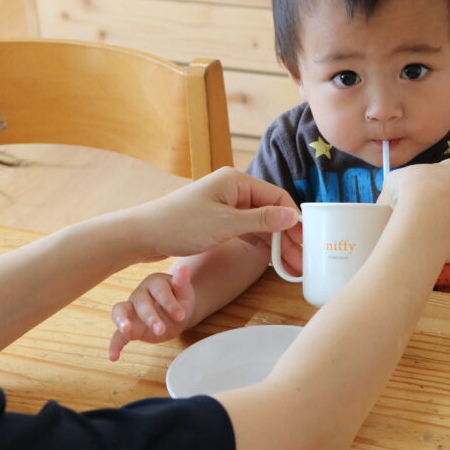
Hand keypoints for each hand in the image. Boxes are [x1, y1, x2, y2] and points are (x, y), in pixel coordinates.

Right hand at [108, 265, 195, 360]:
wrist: (177, 313)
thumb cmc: (180, 299)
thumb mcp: (185, 292)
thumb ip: (182, 282)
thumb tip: (183, 267)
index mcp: (155, 282)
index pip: (159, 290)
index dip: (169, 302)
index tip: (181, 315)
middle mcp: (140, 294)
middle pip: (140, 302)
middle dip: (150, 316)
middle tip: (161, 329)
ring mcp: (131, 309)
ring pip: (120, 310)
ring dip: (122, 320)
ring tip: (125, 329)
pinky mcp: (129, 326)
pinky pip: (117, 334)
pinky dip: (114, 345)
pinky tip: (113, 356)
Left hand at [128, 167, 300, 262]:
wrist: (144, 234)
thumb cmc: (181, 225)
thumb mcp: (225, 224)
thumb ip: (260, 220)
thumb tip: (292, 216)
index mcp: (236, 181)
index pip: (278, 198)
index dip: (294, 222)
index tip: (305, 245)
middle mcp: (233, 189)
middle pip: (271, 211)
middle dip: (287, 237)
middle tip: (301, 262)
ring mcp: (225, 204)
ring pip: (260, 223)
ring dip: (276, 244)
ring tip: (290, 267)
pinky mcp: (217, 220)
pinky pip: (247, 230)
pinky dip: (259, 244)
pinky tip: (271, 261)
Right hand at [377, 158, 449, 260]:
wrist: (427, 216)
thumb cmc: (410, 191)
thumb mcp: (397, 178)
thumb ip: (403, 183)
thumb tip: (396, 194)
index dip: (436, 188)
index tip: (422, 198)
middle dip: (448, 209)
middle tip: (426, 219)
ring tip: (431, 236)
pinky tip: (439, 250)